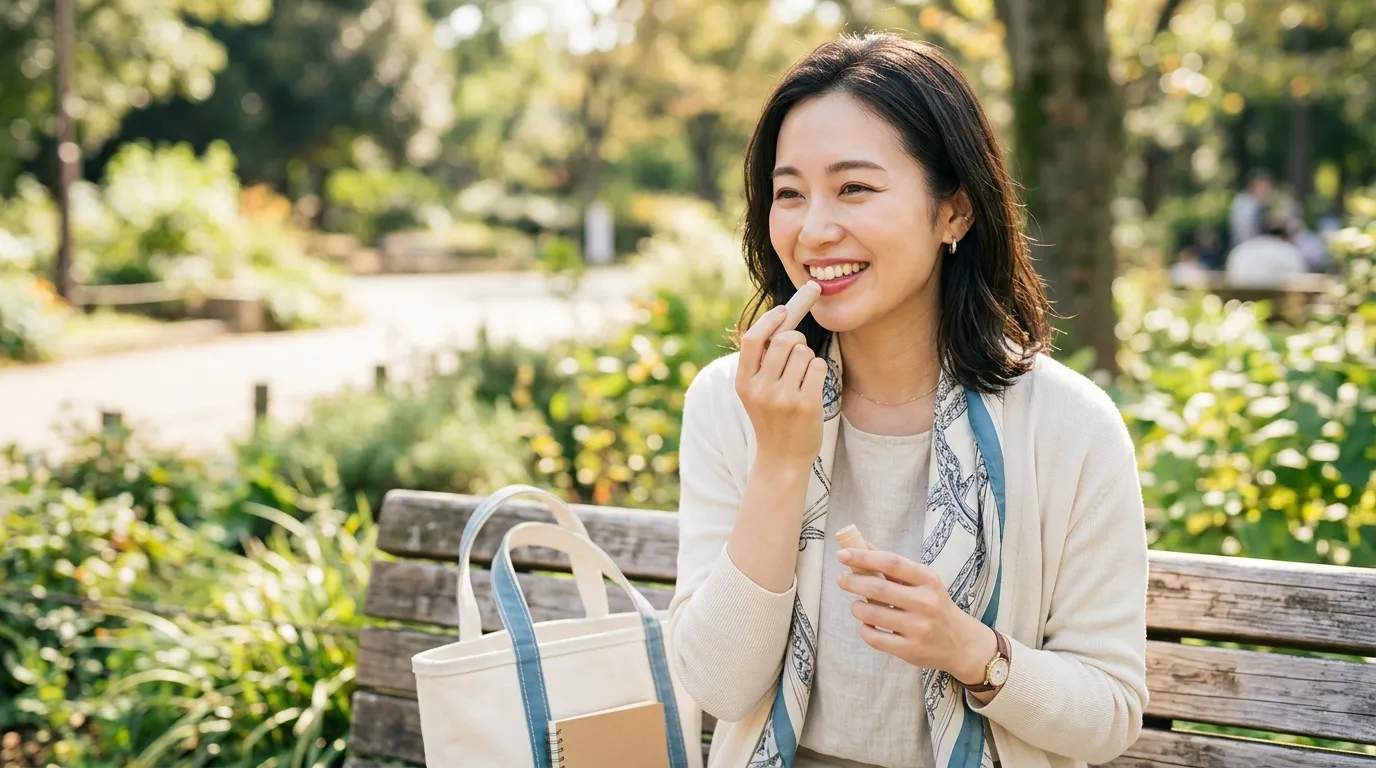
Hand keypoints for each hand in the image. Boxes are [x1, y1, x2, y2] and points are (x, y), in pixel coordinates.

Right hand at [735, 305, 827, 469]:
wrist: (782, 459)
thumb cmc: (772, 418)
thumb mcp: (755, 392)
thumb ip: (761, 361)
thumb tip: (781, 317)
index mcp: (743, 383)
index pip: (751, 339)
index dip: (769, 320)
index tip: (783, 311)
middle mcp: (761, 389)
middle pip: (783, 340)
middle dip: (796, 339)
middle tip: (798, 351)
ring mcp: (783, 398)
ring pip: (804, 352)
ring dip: (808, 359)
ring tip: (802, 377)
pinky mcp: (806, 404)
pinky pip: (818, 367)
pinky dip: (819, 371)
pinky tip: (813, 387)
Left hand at [837, 546, 998, 691]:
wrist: (961, 643)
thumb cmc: (935, 606)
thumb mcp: (923, 582)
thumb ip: (894, 566)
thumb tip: (864, 545)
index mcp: (928, 580)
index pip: (892, 563)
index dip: (864, 557)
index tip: (843, 554)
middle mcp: (925, 602)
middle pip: (878, 589)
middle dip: (853, 582)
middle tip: (842, 580)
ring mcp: (918, 628)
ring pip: (872, 615)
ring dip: (857, 608)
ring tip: (857, 605)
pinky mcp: (911, 650)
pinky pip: (875, 638)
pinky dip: (864, 629)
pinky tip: (867, 624)